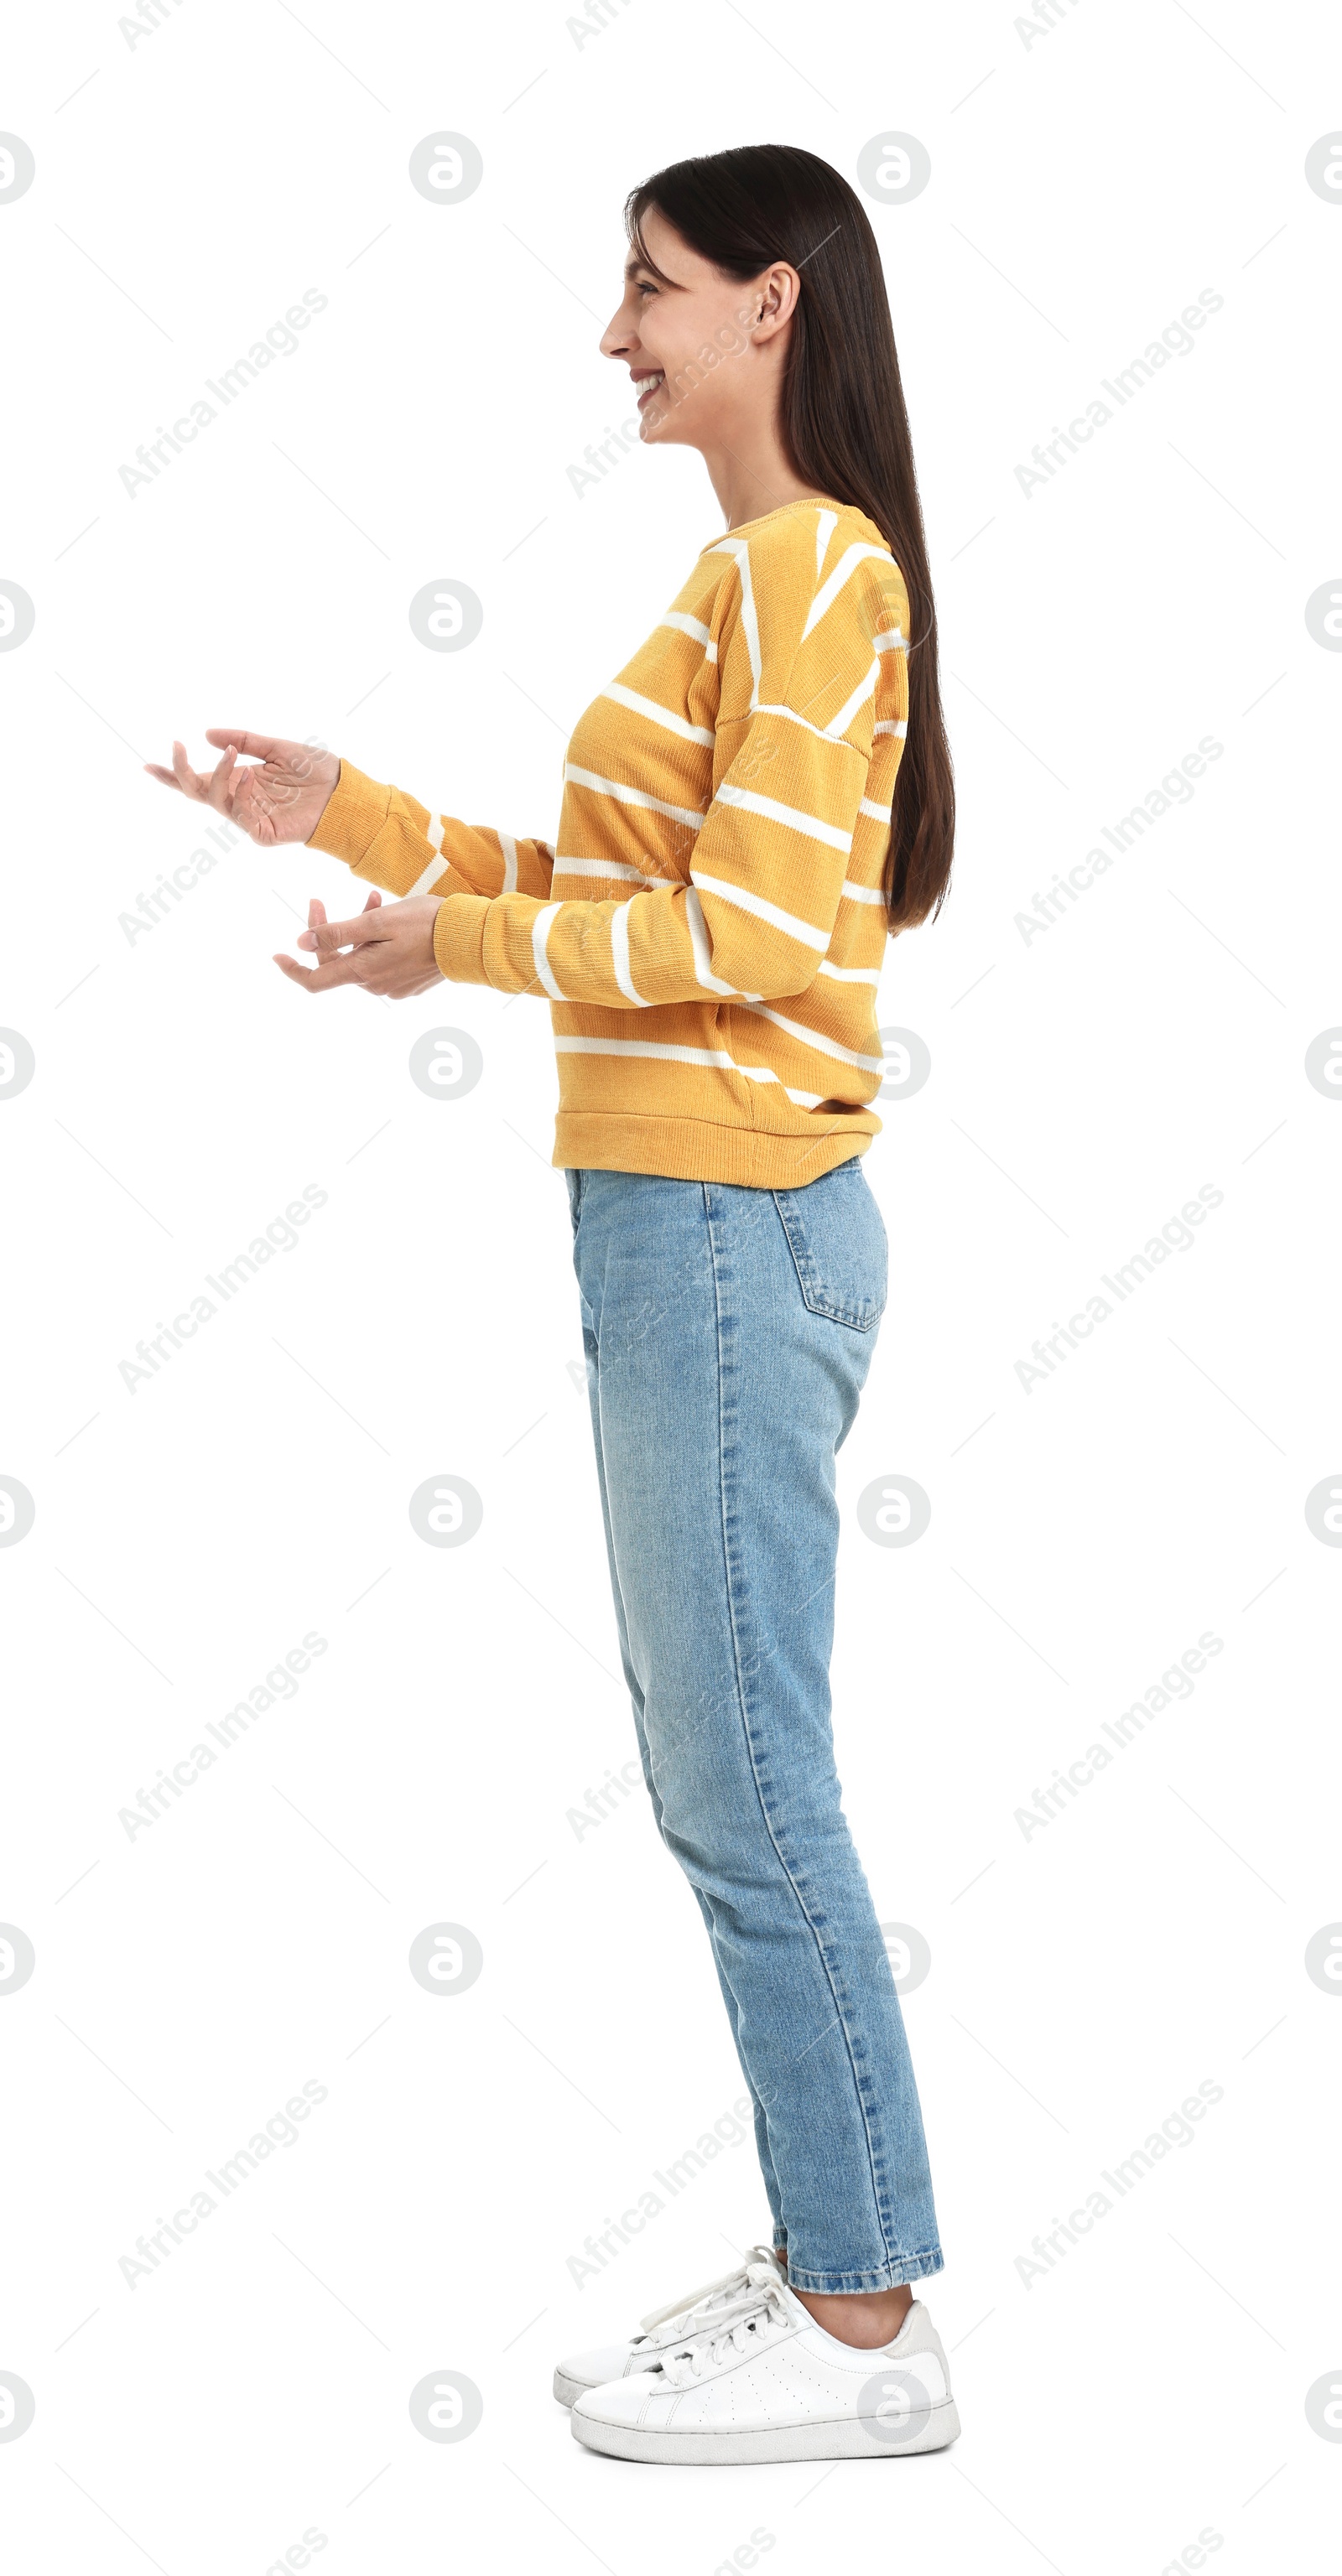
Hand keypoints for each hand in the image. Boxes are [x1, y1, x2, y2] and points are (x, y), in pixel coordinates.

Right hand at [144, 729, 339, 845]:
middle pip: (197, 793)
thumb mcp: (276, 747)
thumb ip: (243, 740)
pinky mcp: (263, 833)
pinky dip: (240, 793)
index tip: (147, 766)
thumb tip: (207, 735)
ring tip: (234, 756)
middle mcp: (240, 800)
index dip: (173, 774)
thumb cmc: (315, 771)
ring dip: (219, 774)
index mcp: (240, 781)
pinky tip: (250, 776)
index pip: (199, 780)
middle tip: (177, 749)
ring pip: (215, 801)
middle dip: (180, 773)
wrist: (344, 792)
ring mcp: (250, 818)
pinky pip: (240, 815)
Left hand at [275, 893, 444, 998]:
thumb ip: (337, 932)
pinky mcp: (409, 982)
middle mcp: (375, 985)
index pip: (315, 980)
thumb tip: (301, 943)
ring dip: (357, 930)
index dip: (292, 970)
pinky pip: (381, 962)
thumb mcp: (376, 921)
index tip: (276, 956)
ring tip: (371, 899)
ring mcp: (393, 986)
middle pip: (336, 961)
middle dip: (325, 931)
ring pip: (360, 957)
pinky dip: (376, 940)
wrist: (470, 938)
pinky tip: (389, 916)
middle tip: (316, 900)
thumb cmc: (426, 923)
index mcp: (362, 972)